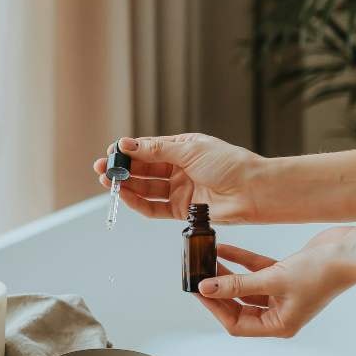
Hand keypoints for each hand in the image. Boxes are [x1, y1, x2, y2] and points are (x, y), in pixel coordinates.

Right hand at [92, 134, 264, 223]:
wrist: (252, 191)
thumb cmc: (230, 164)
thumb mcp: (189, 150)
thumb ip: (156, 151)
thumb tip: (128, 144)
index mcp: (182, 149)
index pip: (148, 149)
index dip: (129, 150)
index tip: (112, 151)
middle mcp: (179, 169)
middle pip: (144, 169)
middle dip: (122, 169)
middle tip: (103, 168)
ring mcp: (180, 190)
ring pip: (146, 188)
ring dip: (126, 185)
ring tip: (108, 181)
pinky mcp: (181, 211)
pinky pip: (154, 207)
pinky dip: (137, 202)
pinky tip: (125, 195)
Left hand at [195, 227, 355, 337]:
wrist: (350, 251)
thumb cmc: (321, 273)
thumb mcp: (272, 280)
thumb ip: (236, 284)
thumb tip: (206, 288)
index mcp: (279, 325)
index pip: (236, 324)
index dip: (215, 308)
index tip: (199, 291)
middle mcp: (280, 314)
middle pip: (238, 306)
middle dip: (218, 291)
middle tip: (198, 276)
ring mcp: (282, 294)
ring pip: (245, 287)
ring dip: (226, 274)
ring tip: (206, 260)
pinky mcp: (285, 275)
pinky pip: (256, 270)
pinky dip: (240, 261)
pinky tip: (224, 249)